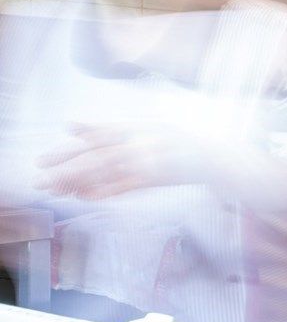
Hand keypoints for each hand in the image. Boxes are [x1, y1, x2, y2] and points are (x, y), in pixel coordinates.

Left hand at [36, 123, 207, 198]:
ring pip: (106, 171)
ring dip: (78, 181)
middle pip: (95, 156)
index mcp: (135, 127)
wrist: (212, 157)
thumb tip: (69, 126)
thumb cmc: (174, 141)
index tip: (43, 160)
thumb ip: (107, 128)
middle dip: (65, 167)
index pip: (95, 139)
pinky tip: (83, 196)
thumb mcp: (143, 126)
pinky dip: (103, 191)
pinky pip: (124, 186)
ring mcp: (148, 161)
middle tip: (39, 177)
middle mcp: (139, 142)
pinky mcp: (155, 178)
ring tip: (54, 189)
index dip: (67, 150)